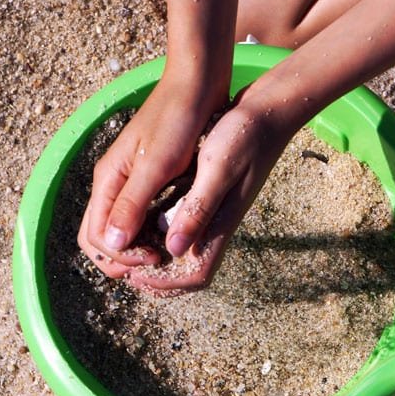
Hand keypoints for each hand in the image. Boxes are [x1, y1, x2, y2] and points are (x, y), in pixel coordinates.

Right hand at [77, 76, 227, 278]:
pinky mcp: (152, 179)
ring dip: (136, 249)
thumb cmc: (177, 120)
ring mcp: (132, 182)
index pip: (95, 236)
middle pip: (100, 236)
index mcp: (108, 180)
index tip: (153, 257)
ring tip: (165, 256)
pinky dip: (151, 233)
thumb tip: (112, 242)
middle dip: (121, 258)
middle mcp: (114, 184)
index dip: (120, 256)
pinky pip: (141, 217)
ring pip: (121, 229)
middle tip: (156, 264)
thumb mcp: (155, 164)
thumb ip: (132, 202)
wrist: (197, 85)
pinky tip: (173, 237)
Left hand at [124, 95, 296, 295]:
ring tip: (129, 249)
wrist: (269, 111)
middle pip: (191, 270)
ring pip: (187, 250)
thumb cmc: (244, 136)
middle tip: (125, 268)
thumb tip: (174, 249)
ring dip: (159, 257)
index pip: (197, 276)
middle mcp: (219, 223)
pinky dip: (164, 232)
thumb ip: (198, 209)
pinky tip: (145, 219)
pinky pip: (187, 226)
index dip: (166, 284)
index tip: (135, 274)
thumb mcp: (217, 169)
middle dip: (159, 276)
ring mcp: (217, 211)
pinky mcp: (213, 196)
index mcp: (221, 223)